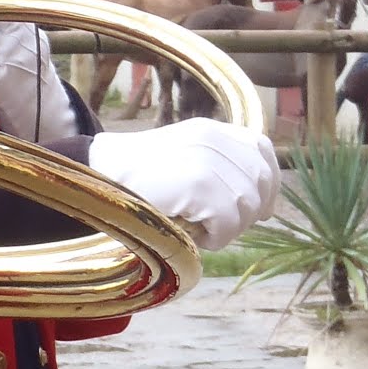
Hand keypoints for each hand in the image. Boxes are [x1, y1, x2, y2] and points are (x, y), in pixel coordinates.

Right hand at [87, 117, 279, 250]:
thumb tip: (264, 208)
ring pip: (248, 206)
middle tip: (219, 225)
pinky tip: (193, 233)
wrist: (99, 178)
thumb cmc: (139, 180)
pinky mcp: (199, 184)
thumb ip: (220, 170)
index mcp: (213, 130)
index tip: (260, 208)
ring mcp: (208, 160)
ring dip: (229, 228)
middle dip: (249, 211)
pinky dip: (216, 238)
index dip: (268, 182)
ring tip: (200, 228)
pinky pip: (229, 223)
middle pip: (260, 181)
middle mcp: (214, 139)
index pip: (261, 149)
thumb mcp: (184, 159)